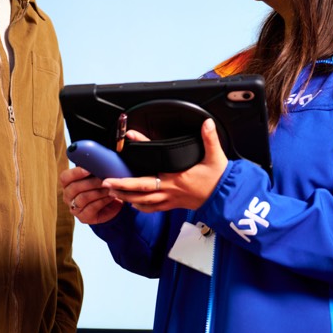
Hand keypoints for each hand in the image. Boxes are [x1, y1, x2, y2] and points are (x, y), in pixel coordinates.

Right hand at [61, 165, 123, 223]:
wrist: (112, 204)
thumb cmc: (102, 186)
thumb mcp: (97, 175)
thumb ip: (93, 168)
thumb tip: (96, 159)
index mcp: (68, 184)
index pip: (65, 178)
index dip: (75, 173)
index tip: (88, 170)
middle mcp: (68, 196)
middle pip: (74, 188)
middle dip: (90, 183)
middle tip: (103, 179)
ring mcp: (74, 208)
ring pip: (83, 198)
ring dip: (98, 192)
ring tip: (109, 187)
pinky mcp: (83, 217)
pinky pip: (91, 208)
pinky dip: (102, 201)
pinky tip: (110, 196)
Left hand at [103, 119, 227, 212]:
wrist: (226, 199)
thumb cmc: (219, 179)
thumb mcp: (216, 156)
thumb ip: (209, 138)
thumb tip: (207, 123)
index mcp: (176, 178)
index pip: (151, 170)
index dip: (138, 160)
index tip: (128, 142)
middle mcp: (170, 191)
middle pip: (140, 192)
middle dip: (122, 188)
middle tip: (106, 183)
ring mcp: (171, 200)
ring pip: (143, 203)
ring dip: (127, 198)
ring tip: (113, 192)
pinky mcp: (173, 205)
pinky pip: (153, 209)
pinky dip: (140, 207)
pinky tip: (132, 204)